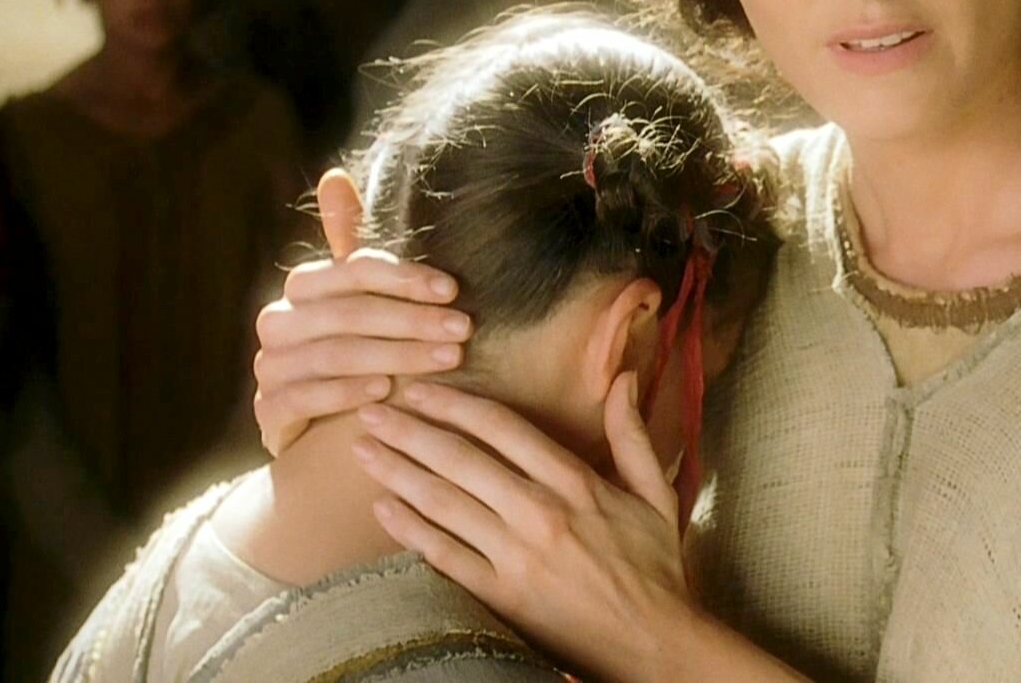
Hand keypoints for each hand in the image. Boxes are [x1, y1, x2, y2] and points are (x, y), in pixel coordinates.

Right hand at [252, 169, 471, 454]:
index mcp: (305, 287)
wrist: (328, 426)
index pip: (354, 270)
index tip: (455, 289)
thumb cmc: (363, 349)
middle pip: (349, 312)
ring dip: (395, 355)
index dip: (405, 277)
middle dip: (412, 320)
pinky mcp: (268, 411)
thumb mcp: (367, 298)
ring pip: (333, 353)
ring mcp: (270, 367)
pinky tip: (386, 394)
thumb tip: (335, 177)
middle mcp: (279, 322)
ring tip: (446, 359)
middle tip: (464, 329)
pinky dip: (346, 392)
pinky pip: (303, 397)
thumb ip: (355, 243)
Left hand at [353, 375, 694, 679]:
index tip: (422, 390)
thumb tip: (626, 377)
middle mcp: (541, 513)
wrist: (651, 643)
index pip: (504, 429)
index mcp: (577, 483)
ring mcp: (517, 556)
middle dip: (411, 430)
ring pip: (445, 503)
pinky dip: (410, 530)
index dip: (457, 404)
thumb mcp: (655, 495)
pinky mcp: (502, 597)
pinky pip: (445, 557)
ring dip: (399, 472)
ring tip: (365, 451)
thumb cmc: (654, 569)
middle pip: (461, 459)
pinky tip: (383, 509)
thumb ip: (632, 435)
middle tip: (372, 410)